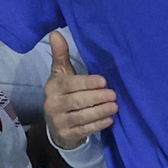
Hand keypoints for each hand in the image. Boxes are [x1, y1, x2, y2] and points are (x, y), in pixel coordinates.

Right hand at [43, 32, 117, 150]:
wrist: (56, 126)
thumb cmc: (64, 94)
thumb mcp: (61, 74)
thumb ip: (61, 55)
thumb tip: (55, 32)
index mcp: (53, 87)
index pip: (71, 84)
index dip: (88, 83)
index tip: (104, 81)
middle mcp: (52, 105)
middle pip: (77, 101)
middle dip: (97, 98)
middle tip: (114, 95)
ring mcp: (58, 122)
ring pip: (82, 116)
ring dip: (100, 112)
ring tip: (115, 106)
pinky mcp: (66, 135)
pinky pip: (84, 130)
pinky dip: (98, 125)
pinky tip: (109, 120)